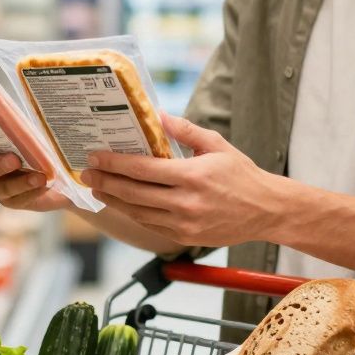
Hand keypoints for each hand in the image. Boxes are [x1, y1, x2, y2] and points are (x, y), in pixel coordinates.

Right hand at [0, 127, 71, 212]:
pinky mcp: (14, 200)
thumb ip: (25, 122)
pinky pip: (16, 200)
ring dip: (18, 182)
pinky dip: (30, 192)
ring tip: (39, 176)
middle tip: (14, 159)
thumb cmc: (44, 142)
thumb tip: (32, 96)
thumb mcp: (35, 129)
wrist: (62, 170)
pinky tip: (43, 184)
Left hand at [81, 113, 283, 246]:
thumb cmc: (242, 174)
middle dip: (106, 183)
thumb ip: (185, 131)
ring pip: (138, 213)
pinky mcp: (185, 238)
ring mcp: (184, 224)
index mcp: (192, 177)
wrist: (267, 211)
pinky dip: (134, 214)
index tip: (95, 158)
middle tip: (87, 174)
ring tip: (98, 189)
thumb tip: (158, 116)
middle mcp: (186, 203)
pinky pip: (151, 226)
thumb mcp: (217, 145)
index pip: (142, 170)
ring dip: (114, 201)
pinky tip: (123, 203)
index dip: (114, 164)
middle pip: (133, 193)